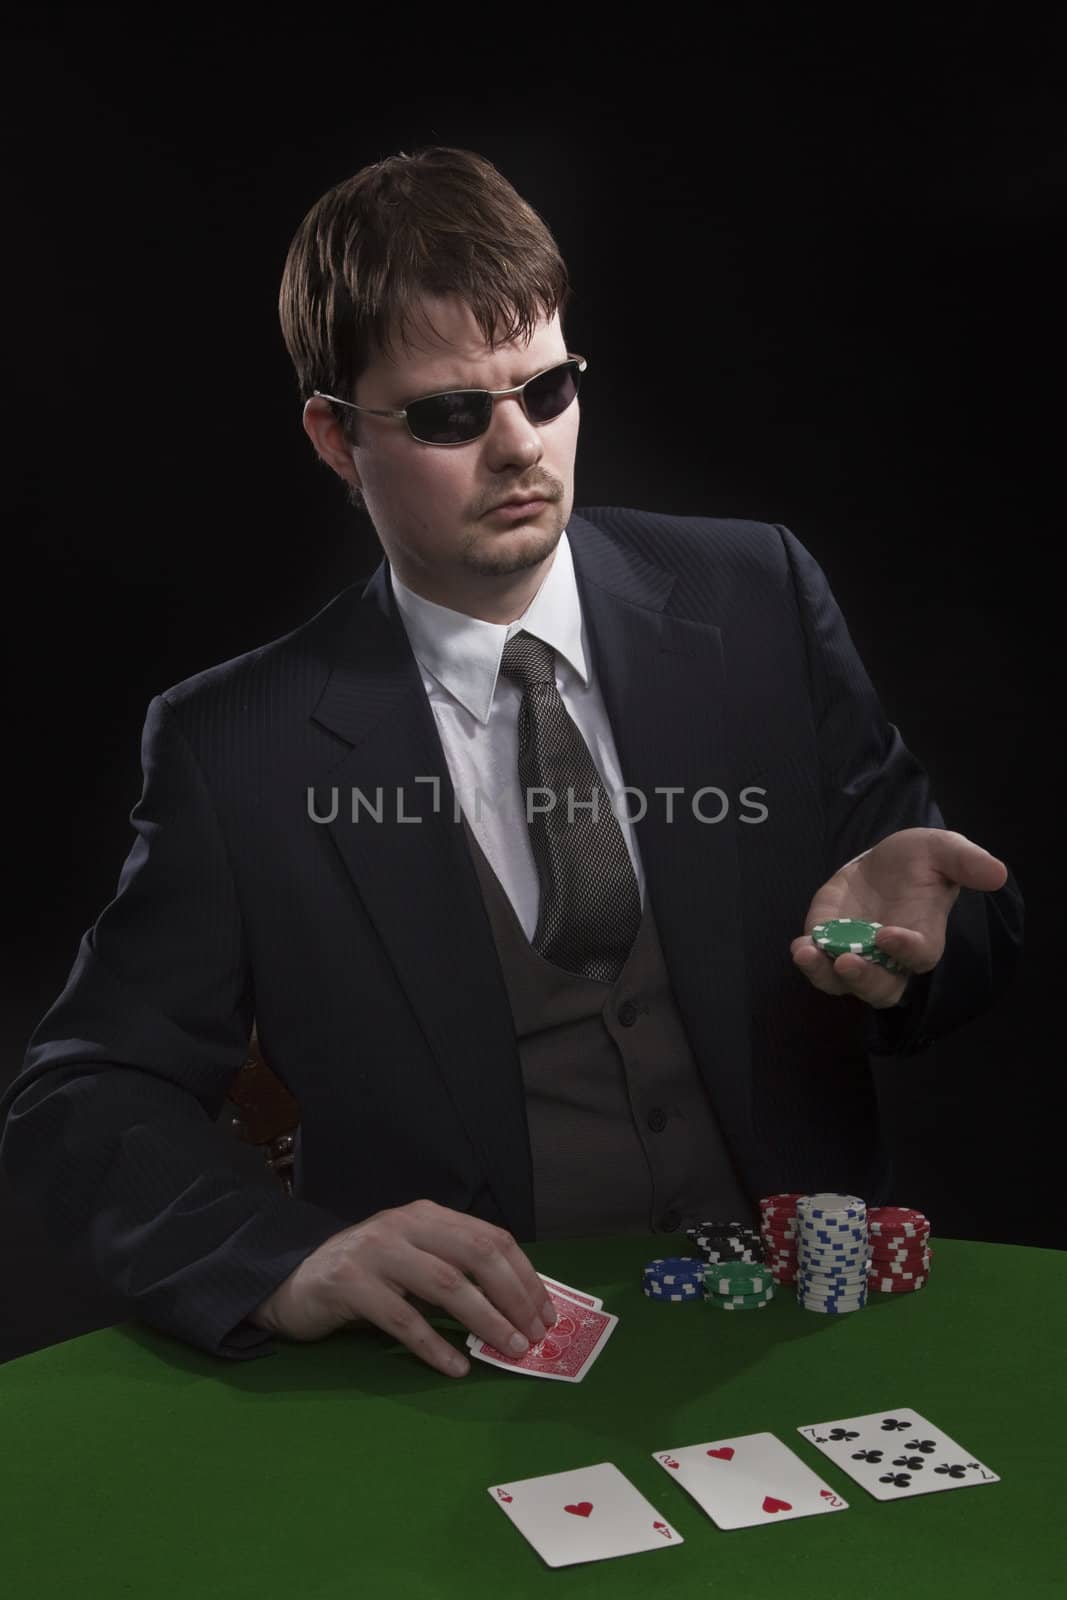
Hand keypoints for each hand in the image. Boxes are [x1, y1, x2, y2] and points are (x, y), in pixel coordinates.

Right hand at [248, 1198, 555, 1377]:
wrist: (293, 1280)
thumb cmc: (366, 1275)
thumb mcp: (413, 1260)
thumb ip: (454, 1272)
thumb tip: (516, 1310)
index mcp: (427, 1216)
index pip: (490, 1238)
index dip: (525, 1276)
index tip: (546, 1313)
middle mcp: (404, 1225)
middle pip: (475, 1255)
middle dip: (514, 1297)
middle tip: (534, 1337)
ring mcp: (376, 1251)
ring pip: (445, 1284)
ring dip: (485, 1320)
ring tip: (509, 1350)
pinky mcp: (350, 1284)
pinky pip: (401, 1319)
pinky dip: (434, 1346)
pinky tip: (455, 1367)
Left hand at [791, 827, 1007, 1008]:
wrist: (884, 860)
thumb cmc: (920, 860)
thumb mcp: (942, 849)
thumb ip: (965, 861)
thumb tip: (997, 873)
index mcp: (923, 937)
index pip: (919, 957)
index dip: (906, 950)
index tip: (889, 935)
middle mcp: (889, 957)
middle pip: (880, 988)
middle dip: (863, 979)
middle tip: (847, 962)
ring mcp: (856, 953)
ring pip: (842, 983)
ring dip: (824, 975)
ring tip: (808, 955)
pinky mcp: (828, 943)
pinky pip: (818, 963)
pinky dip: (808, 958)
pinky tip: (800, 946)